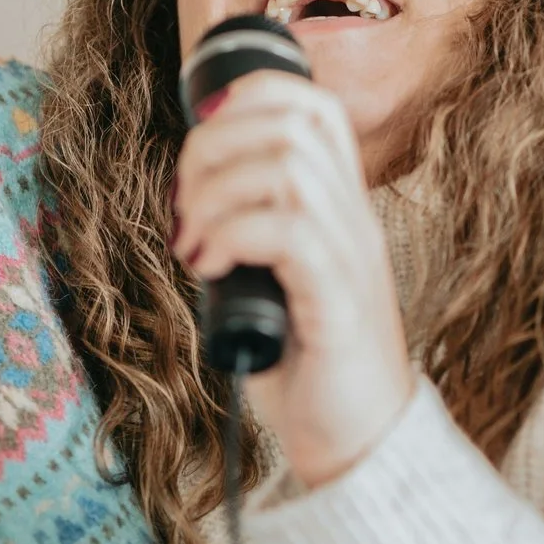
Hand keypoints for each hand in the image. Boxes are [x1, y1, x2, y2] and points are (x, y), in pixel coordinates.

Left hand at [174, 71, 415, 488]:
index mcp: (340, 210)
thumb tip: (187, 208)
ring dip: (217, 193)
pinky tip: (211, 268)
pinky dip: (233, 235)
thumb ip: (248, 238)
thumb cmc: (310, 371)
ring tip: (194, 241)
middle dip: (213, 148)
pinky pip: (290, 231)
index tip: (202, 142)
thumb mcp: (273, 284)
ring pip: (289, 167)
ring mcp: (351, 258)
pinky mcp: (339, 303)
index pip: (313, 108)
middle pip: (291, 123)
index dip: (250, 97)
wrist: (359, 446)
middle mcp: (353, 222)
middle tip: (184, 206)